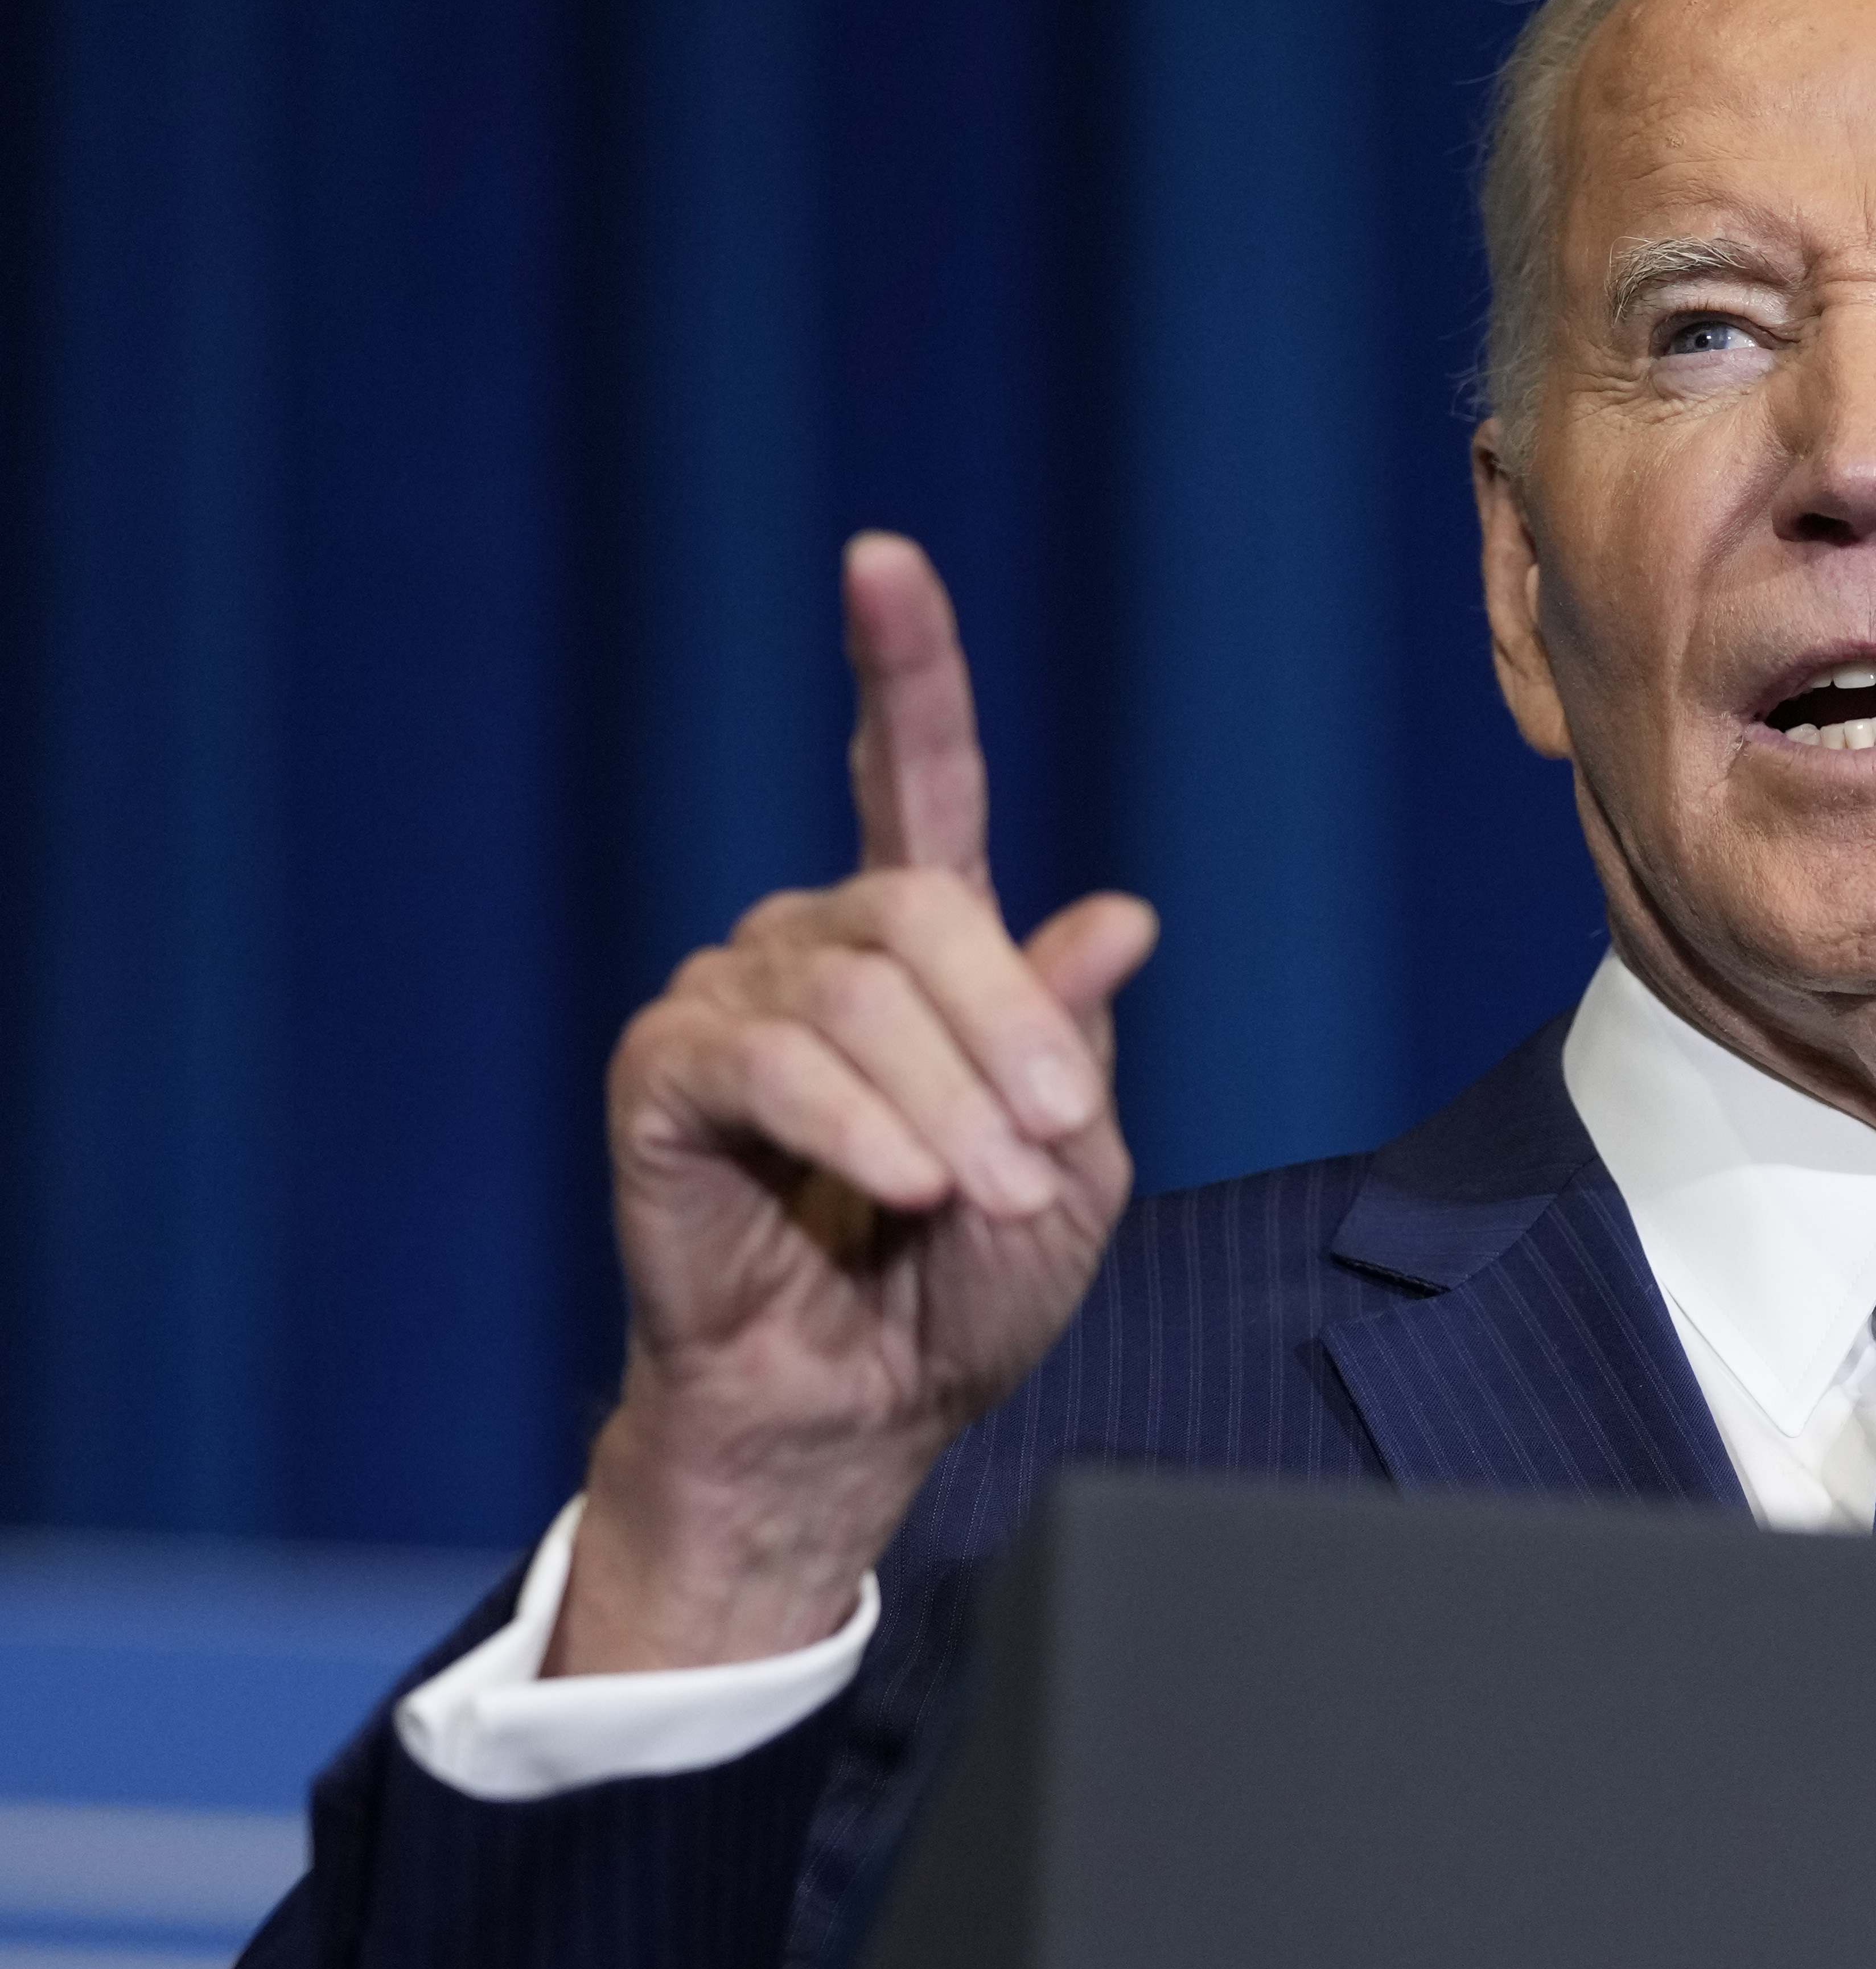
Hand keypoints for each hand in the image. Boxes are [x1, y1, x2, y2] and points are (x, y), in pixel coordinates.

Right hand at [557, 535, 1157, 1673]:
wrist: (865, 1406)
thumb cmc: (966, 1286)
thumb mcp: (1071, 1161)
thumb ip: (1075, 1036)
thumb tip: (1117, 912)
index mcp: (922, 946)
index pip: (910, 772)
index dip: (902, 665)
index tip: (881, 562)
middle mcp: (816, 944)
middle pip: (925, 911)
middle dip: (1012, 1035)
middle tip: (1052, 1156)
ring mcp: (730, 1000)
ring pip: (860, 997)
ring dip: (951, 1109)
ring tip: (984, 1202)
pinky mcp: (665, 1075)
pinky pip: (773, 1064)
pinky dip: (862, 1129)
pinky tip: (907, 1191)